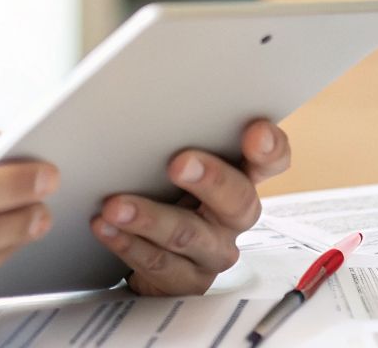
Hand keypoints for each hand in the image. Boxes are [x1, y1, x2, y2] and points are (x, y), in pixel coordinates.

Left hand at [92, 118, 292, 295]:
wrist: (148, 247)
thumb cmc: (163, 189)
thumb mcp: (174, 159)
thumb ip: (176, 133)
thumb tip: (144, 96)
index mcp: (240, 176)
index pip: (272, 160)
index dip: (270, 148)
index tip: (255, 132)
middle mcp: (233, 216)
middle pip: (239, 200)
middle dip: (209, 179)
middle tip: (179, 163)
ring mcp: (213, 251)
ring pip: (189, 235)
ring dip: (150, 217)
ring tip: (116, 204)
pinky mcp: (186, 280)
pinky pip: (160, 264)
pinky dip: (128, 244)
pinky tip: (106, 227)